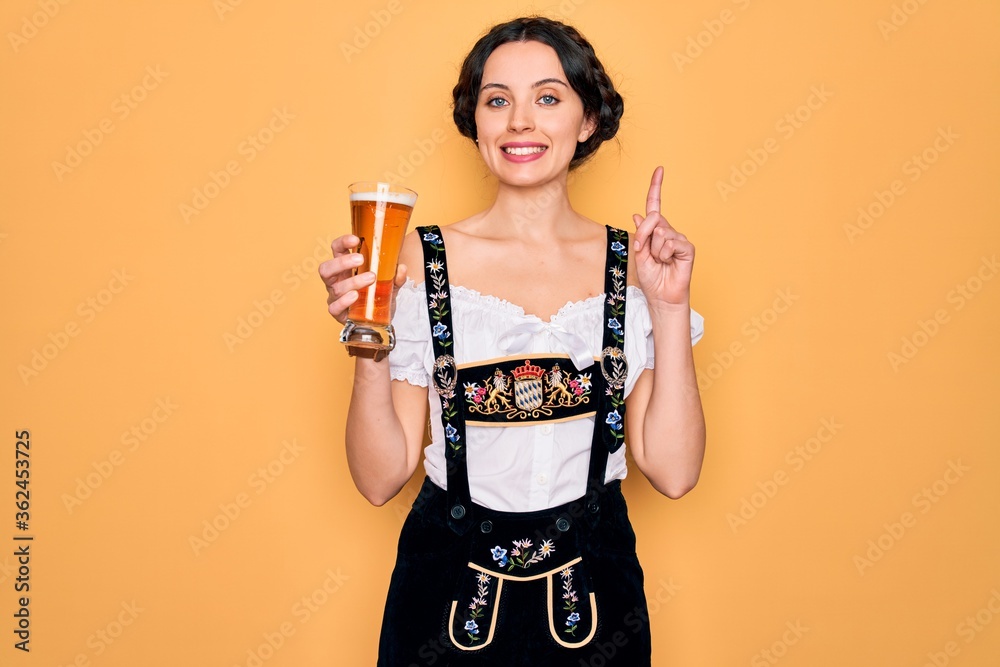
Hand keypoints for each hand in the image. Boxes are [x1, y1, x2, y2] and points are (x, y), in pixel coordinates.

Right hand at [318, 235, 407, 323]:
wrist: (378, 320)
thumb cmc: (376, 296)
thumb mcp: (390, 283)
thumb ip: (396, 276)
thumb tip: (401, 268)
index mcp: (345, 268)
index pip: (337, 250)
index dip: (342, 242)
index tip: (355, 239)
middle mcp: (336, 281)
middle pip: (326, 268)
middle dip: (342, 262)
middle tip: (361, 259)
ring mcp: (335, 297)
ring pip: (335, 288)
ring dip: (353, 281)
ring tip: (370, 278)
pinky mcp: (338, 312)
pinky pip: (334, 307)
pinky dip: (345, 301)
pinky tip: (355, 296)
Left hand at [631, 166, 694, 309]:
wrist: (661, 296)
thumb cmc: (651, 277)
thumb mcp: (639, 253)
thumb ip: (640, 233)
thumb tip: (638, 214)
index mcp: (656, 231)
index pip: (655, 206)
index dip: (656, 187)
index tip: (660, 169)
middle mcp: (668, 232)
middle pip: (654, 218)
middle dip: (643, 235)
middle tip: (644, 252)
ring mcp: (679, 239)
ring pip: (661, 232)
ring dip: (654, 250)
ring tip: (659, 262)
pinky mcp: (687, 248)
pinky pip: (671, 242)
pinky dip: (665, 253)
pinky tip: (668, 262)